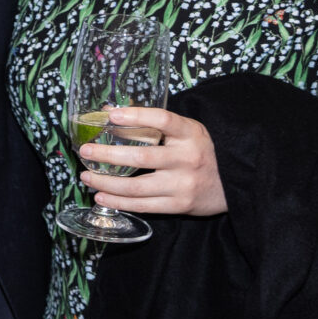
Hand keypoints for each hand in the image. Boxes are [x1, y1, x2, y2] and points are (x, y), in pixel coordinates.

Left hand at [78, 107, 225, 217]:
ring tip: (87, 176)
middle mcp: (187, 158)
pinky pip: (143, 205)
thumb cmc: (201, 152)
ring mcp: (183, 184)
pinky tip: (101, 196)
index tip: (112, 115)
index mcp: (191, 134)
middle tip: (85, 151)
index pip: (163, 120)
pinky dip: (119, 201)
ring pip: (137, 186)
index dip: (137, 115)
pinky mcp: (180, 205)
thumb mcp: (187, 132)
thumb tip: (111, 112)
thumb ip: (155, 123)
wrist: (232, 184)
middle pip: (141, 156)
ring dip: (106, 182)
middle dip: (107, 154)